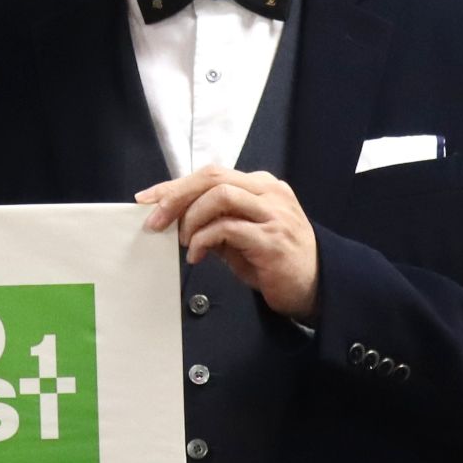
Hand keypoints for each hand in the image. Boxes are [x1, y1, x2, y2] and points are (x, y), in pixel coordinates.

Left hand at [137, 167, 320, 317]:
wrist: (314, 287)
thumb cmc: (274, 261)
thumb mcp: (240, 236)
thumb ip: (214, 222)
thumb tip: (174, 218)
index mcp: (261, 186)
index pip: (210, 174)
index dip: (174, 185)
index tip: (147, 199)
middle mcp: (269, 192)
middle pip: (212, 177)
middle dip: (176, 196)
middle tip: (155, 221)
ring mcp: (273, 213)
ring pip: (220, 195)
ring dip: (191, 217)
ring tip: (182, 241)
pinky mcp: (272, 239)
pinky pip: (228, 228)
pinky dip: (203, 239)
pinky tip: (196, 255)